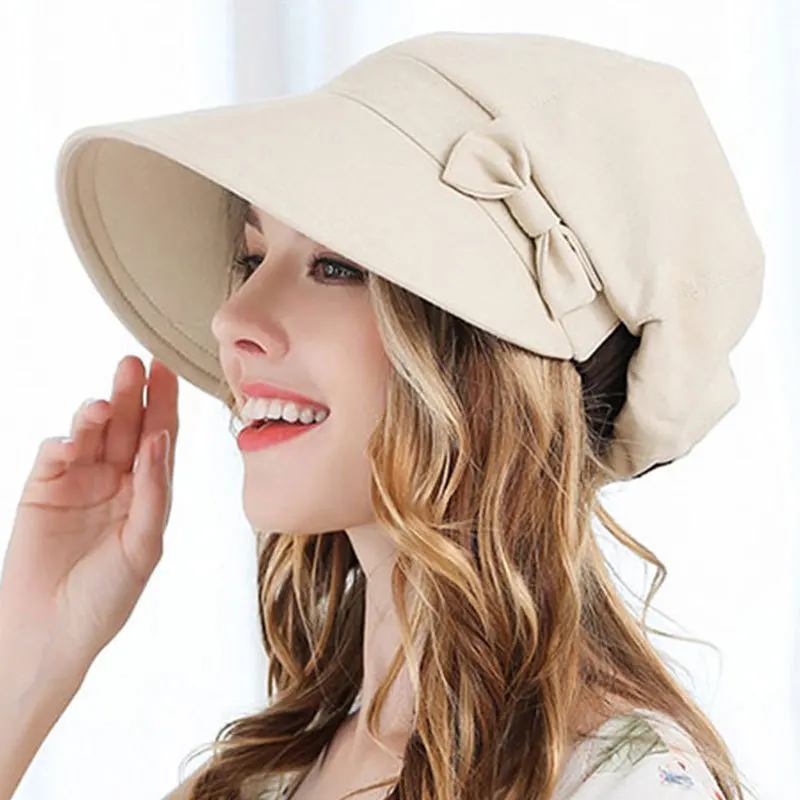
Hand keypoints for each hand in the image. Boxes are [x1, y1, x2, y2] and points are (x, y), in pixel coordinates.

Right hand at [0, 355, 178, 680]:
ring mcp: (79, 483)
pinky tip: (74, 440)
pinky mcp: (42, 490)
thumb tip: (158, 439)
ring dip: (96, 413)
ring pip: (91, 434)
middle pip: (126, 427)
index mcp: (148, 492)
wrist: (50, 632)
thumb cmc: (107, 596)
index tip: (166, 370)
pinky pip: (54, 456)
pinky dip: (63, 443)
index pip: (158, 438)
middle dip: (131, 395)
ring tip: (104, 403)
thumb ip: (152, 492)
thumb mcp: (142, 546)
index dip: (163, 404)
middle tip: (133, 364)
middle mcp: (116, 480)